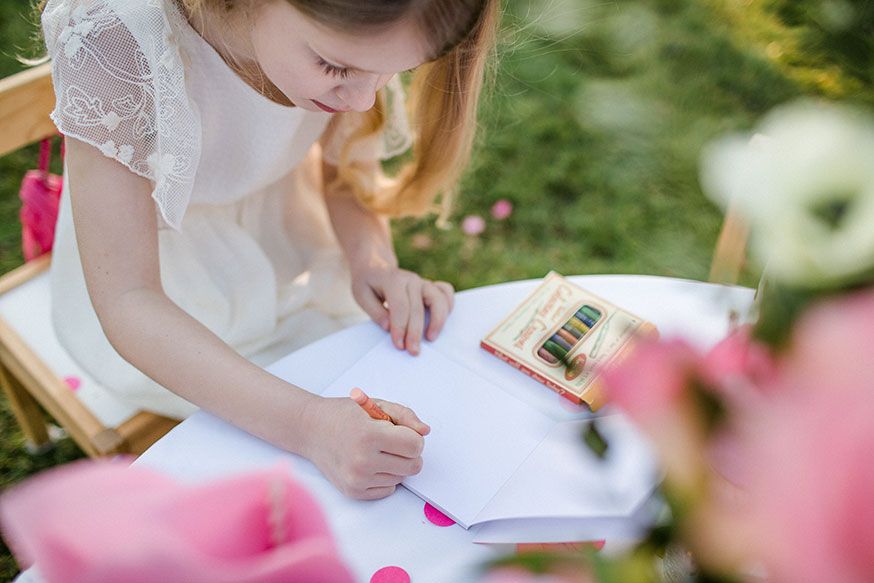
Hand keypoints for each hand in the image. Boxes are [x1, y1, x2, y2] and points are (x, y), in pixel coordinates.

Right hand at [304, 396, 429, 499]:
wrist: (311, 430)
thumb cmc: (344, 415)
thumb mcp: (376, 405)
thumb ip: (405, 416)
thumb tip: (425, 431)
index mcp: (369, 435)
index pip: (415, 446)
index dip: (414, 437)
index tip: (402, 432)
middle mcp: (362, 461)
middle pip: (413, 466)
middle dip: (408, 452)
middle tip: (391, 442)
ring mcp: (357, 479)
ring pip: (402, 478)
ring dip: (395, 465)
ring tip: (376, 450)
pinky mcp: (354, 492)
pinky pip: (388, 490)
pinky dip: (385, 477)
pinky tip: (370, 463)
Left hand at [351, 264, 454, 354]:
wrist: (376, 265)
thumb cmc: (368, 283)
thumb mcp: (361, 295)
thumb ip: (375, 311)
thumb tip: (389, 327)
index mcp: (393, 280)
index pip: (400, 307)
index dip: (400, 328)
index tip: (399, 345)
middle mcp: (411, 279)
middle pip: (418, 309)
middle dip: (416, 333)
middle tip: (413, 351)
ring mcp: (423, 282)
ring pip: (438, 299)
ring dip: (437, 321)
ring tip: (431, 338)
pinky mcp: (431, 286)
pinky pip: (446, 292)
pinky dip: (449, 305)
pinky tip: (442, 321)